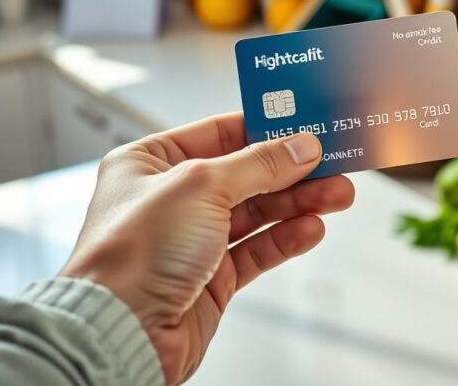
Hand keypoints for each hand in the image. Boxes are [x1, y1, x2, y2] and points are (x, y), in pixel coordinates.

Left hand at [59, 112, 354, 384]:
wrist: (121, 332)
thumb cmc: (129, 256)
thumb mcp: (200, 187)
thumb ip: (258, 164)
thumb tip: (298, 147)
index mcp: (150, 162)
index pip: (219, 132)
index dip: (265, 129)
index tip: (304, 126)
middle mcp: (170, 199)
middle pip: (246, 174)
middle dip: (292, 170)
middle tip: (332, 163)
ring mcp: (191, 239)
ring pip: (257, 213)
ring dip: (298, 203)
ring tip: (336, 195)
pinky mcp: (210, 278)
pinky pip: (257, 249)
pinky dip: (286, 238)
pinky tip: (310, 228)